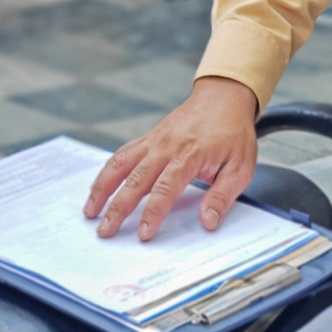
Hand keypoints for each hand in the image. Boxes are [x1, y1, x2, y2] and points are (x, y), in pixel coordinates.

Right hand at [84, 76, 259, 240]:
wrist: (223, 97)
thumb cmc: (233, 133)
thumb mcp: (241, 167)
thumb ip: (222, 196)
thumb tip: (208, 222)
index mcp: (189, 155)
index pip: (165, 188)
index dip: (153, 212)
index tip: (143, 234)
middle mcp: (165, 146)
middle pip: (135, 179)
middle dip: (117, 207)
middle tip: (105, 230)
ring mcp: (153, 140)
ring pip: (120, 164)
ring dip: (102, 188)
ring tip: (90, 211)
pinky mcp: (148, 138)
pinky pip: (122, 154)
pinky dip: (107, 171)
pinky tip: (98, 187)